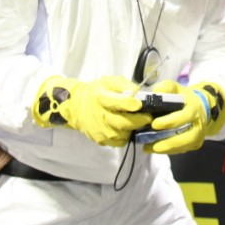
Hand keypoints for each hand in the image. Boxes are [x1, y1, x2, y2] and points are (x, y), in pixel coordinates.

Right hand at [32, 76, 150, 146]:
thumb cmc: (97, 92)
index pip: (118, 103)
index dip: (131, 104)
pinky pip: (119, 142)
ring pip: (124, 134)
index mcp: (101, 98)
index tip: (140, 104)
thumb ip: (125, 85)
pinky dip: (126, 136)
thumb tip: (140, 93)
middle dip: (139, 120)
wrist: (76, 107)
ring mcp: (100, 131)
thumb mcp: (109, 82)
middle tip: (148, 117)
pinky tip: (127, 128)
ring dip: (133, 129)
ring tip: (136, 122)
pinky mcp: (101, 140)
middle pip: (124, 123)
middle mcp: (100, 116)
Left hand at [141, 80, 224, 154]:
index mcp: (194, 107)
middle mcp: (199, 123)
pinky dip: (169, 151)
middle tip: (150, 143)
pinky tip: (156, 149)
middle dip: (169, 141)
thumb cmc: (184, 97)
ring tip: (149, 148)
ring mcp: (199, 135)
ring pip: (185, 145)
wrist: (200, 107)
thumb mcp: (175, 88)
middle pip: (188, 136)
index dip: (169, 121)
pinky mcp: (196, 143)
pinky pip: (183, 149)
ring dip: (167, 149)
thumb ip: (166, 87)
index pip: (184, 116)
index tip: (154, 124)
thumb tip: (155, 93)